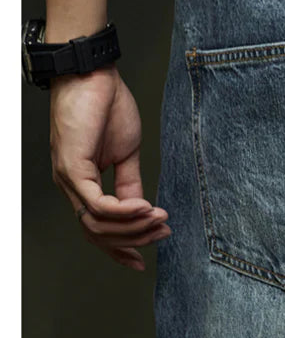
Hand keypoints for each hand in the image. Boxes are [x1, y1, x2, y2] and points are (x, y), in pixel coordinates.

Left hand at [49, 64, 169, 270]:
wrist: (93, 75)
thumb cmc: (106, 106)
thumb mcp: (126, 153)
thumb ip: (130, 183)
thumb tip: (141, 211)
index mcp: (83, 184)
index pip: (97, 229)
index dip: (119, 249)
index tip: (142, 262)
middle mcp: (71, 187)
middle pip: (97, 234)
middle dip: (133, 240)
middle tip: (162, 234)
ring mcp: (69, 179)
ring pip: (96, 224)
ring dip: (132, 228)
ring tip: (159, 220)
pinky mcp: (72, 168)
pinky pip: (97, 204)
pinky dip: (124, 211)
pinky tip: (146, 209)